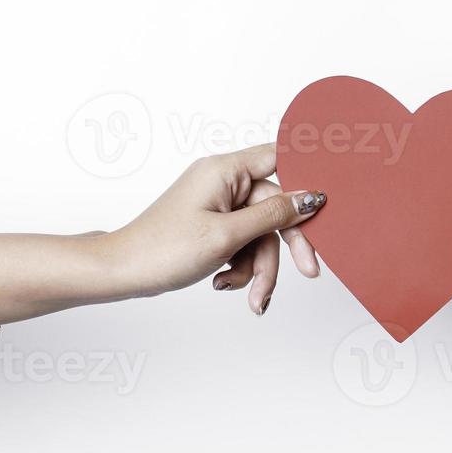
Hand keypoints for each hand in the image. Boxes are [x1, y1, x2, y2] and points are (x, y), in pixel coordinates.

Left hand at [109, 143, 327, 314]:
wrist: (122, 272)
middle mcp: (223, 182)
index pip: (279, 157)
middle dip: (284, 246)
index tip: (328, 198)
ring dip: (259, 266)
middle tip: (308, 272)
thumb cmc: (162, 249)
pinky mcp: (213, 225)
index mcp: (224, 170)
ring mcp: (218, 204)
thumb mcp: (227, 236)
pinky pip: (244, 242)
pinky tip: (226, 283)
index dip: (307, 174)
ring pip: (261, 232)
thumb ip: (272, 215)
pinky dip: (242, 266)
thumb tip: (310, 198)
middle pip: (275, 208)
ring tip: (250, 295)